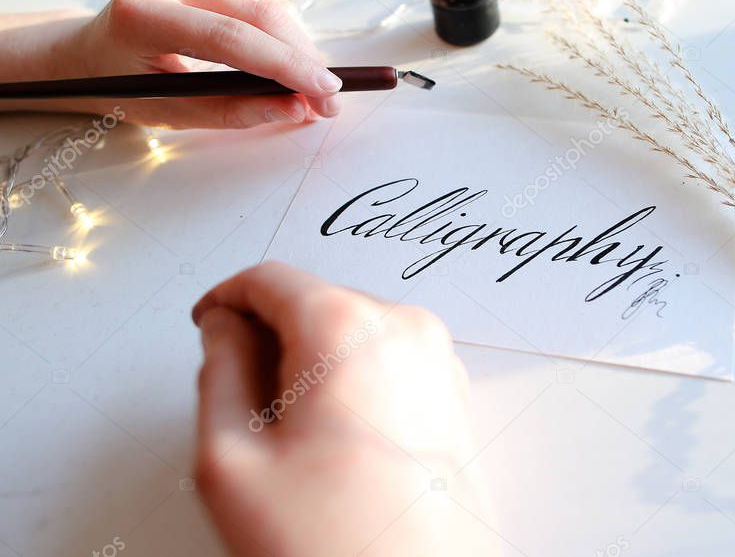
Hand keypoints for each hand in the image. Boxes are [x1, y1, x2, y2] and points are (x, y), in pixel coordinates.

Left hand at [0, 0, 341, 128]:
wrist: (89, 52)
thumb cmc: (125, 86)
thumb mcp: (172, 113)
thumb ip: (236, 112)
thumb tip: (296, 109)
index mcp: (142, 15)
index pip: (230, 37)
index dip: (286, 66)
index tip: (325, 93)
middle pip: (259, 11)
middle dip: (304, 57)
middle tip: (329, 97)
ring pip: (266, 0)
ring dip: (297, 44)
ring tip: (306, 83)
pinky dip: (279, 28)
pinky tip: (276, 54)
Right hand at [190, 262, 497, 556]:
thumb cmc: (342, 545)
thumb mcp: (233, 459)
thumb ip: (218, 371)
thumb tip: (223, 330)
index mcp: (347, 329)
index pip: (269, 278)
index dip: (226, 299)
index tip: (210, 324)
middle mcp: (405, 330)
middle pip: (314, 300)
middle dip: (270, 336)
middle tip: (242, 398)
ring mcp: (437, 361)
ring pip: (352, 332)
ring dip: (311, 362)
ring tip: (293, 436)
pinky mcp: (452, 393)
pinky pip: (387, 361)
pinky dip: (351, 381)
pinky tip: (335, 442)